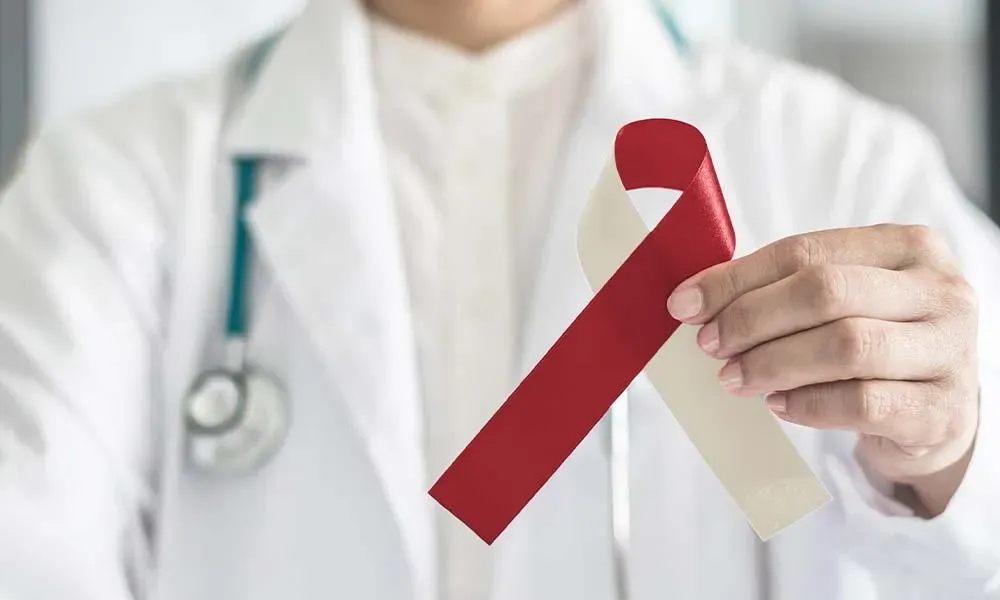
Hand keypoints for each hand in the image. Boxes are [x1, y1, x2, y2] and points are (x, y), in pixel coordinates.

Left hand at [667, 225, 979, 515]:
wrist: (937, 413)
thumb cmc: (876, 342)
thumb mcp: (843, 302)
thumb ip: (781, 289)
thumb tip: (695, 299)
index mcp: (907, 246)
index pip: (806, 252)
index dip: (737, 278)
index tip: (685, 304)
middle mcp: (939, 290)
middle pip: (826, 292)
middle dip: (752, 319)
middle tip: (710, 345)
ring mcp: (949, 350)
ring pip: (846, 346)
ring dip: (773, 363)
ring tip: (734, 378)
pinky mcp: (941, 410)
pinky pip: (863, 403)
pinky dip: (809, 404)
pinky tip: (779, 405)